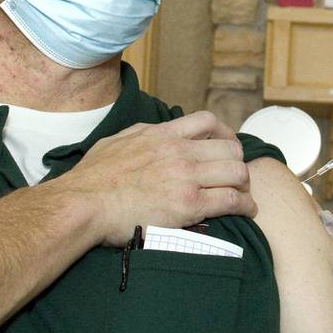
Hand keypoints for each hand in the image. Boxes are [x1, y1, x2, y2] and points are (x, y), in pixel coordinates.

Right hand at [57, 111, 252, 245]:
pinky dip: (245, 205)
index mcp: (162, 135)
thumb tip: (152, 133)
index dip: (224, 133)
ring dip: (245, 183)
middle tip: (236, 174)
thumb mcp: (117, 141)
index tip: (226, 145)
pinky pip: (231, 200)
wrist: (84, 204)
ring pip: (237, 172)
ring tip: (244, 194)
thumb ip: (141, 135)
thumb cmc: (92, 178)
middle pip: (230, 147)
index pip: (207, 121)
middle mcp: (179, 152)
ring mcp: (186, 178)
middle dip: (238, 161)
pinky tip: (247, 211)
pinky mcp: (189, 205)